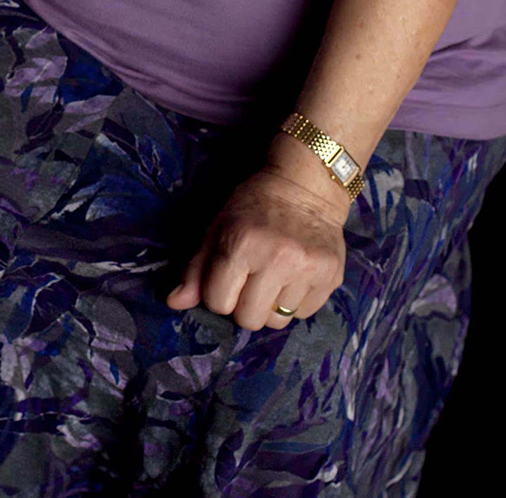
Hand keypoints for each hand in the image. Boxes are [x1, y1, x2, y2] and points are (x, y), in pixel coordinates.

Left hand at [165, 165, 347, 330]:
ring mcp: (307, 270)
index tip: (228, 275)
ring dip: (271, 305)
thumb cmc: (254, 205)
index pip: (218, 303)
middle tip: (252, 279)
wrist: (306, 185)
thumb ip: (196, 267)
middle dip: (245, 304)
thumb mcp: (218, 227)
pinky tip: (295, 276)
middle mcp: (277, 259)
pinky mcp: (331, 277)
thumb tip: (174, 302)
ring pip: (277, 322)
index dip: (218, 293)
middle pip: (249, 320)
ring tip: (274, 277)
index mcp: (241, 244)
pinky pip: (304, 314)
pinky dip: (295, 302)